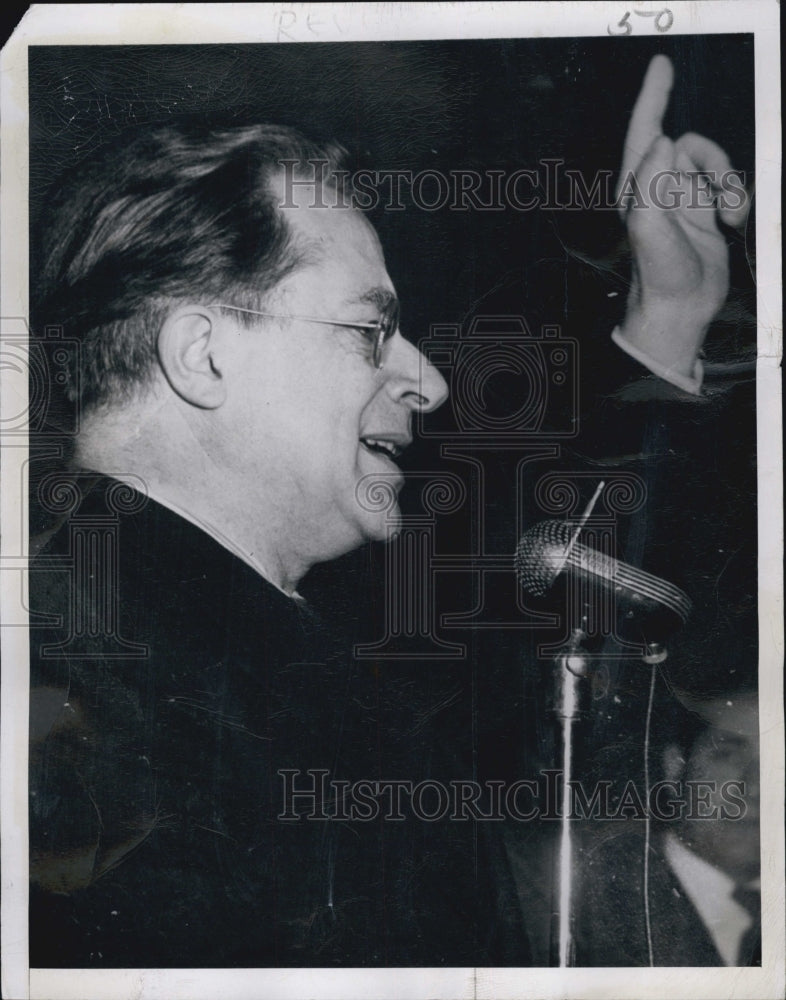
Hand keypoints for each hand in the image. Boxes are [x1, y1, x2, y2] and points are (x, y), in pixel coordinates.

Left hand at [616, 55, 748, 378]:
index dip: (653, 96)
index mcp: (637, 187)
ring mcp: (681, 200)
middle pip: (692, 144)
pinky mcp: (704, 213)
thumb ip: (652, 182)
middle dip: (715, 161)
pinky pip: (728, 185)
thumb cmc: (659, 273)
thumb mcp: (649, 227)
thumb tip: (664, 141)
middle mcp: (657, 188)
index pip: (644, 130)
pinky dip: (737, 199)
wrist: (680, 309)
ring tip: (732, 216)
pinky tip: (734, 223)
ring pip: (714, 162)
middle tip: (724, 197)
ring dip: (730, 183)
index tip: (662, 64)